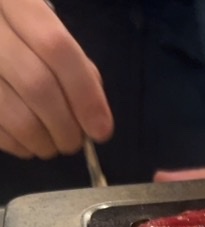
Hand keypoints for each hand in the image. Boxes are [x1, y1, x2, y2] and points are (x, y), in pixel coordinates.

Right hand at [0, 0, 112, 159]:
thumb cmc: (23, 37)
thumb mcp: (48, 33)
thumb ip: (75, 65)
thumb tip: (94, 117)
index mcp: (16, 4)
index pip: (56, 47)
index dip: (84, 93)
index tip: (101, 129)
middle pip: (37, 86)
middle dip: (66, 126)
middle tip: (75, 142)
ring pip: (18, 118)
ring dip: (45, 143)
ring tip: (53, 144)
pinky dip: (22, 147)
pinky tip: (29, 141)